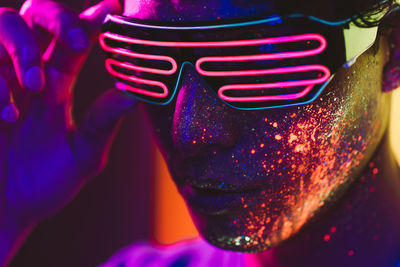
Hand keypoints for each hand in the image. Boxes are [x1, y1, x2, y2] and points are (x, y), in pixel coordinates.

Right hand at [0, 0, 137, 229]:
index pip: (74, 41)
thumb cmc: (44, 184)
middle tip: (77, 42)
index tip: (112, 7)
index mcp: (58, 84)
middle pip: (35, 14)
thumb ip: (102, 125)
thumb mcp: (82, 157)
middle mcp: (28, 73)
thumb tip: (134, 96)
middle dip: (57, 19)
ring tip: (35, 86)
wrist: (3, 210)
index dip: (91, 21)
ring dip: (23, 50)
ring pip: (3, 25)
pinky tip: (5, 114)